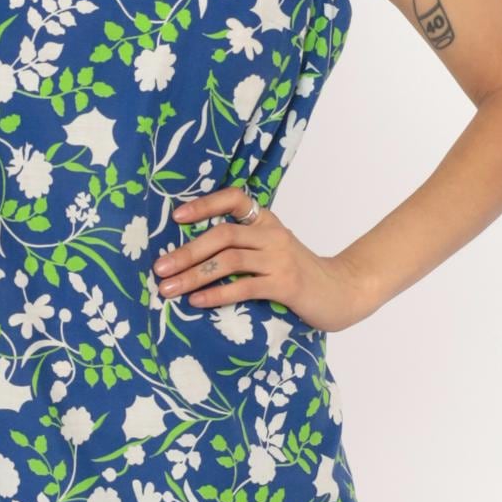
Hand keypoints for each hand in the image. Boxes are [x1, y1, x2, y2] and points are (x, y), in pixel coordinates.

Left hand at [150, 187, 378, 333]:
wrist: (342, 292)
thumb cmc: (299, 274)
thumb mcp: (272, 251)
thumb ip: (243, 247)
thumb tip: (190, 256)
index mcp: (267, 221)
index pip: (235, 200)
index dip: (205, 205)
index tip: (177, 217)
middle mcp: (273, 234)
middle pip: (222, 235)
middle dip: (186, 252)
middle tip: (159, 269)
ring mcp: (280, 259)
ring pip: (228, 261)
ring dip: (194, 275)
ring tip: (169, 289)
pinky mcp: (286, 284)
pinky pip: (244, 286)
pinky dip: (216, 294)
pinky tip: (197, 302)